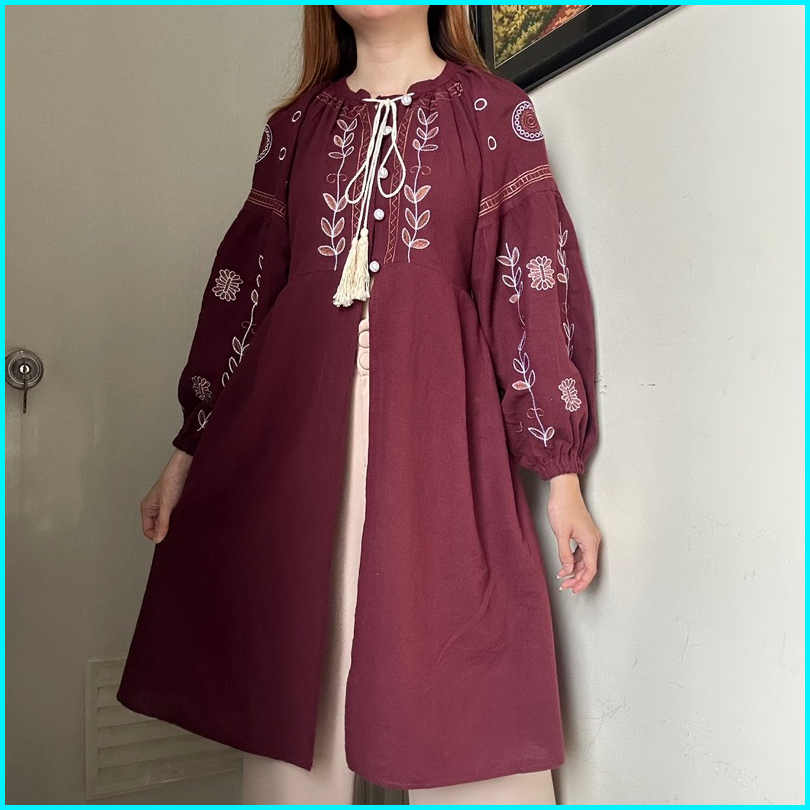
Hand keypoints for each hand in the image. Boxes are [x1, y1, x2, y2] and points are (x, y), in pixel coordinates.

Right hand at [140, 449, 193, 542]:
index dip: (156, 535)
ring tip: (179, 522)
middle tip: (174, 531)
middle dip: (164, 531)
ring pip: (165, 522)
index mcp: (146, 508)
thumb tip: (158, 539)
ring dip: (171, 524)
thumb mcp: (166, 506)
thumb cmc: (171, 481)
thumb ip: (162, 523)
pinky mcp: (173, 503)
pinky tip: (183, 517)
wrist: (183, 468)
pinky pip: (172, 516)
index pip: (147, 530)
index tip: (167, 538)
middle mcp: (153, 508)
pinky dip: (177, 518)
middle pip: (156, 527)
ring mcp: (163, 506)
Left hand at [547, 472, 600, 593]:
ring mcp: (588, 536)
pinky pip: (580, 552)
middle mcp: (593, 540)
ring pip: (584, 560)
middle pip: (588, 566)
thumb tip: (568, 569)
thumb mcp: (561, 533)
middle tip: (565, 586)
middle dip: (577, 578)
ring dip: (574, 570)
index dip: (582, 582)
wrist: (564, 490)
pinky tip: (564, 565)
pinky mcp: (583, 533)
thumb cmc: (563, 507)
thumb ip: (564, 553)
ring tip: (563, 578)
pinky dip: (573, 560)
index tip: (574, 590)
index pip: (590, 569)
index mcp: (590, 541)